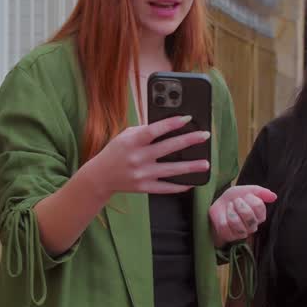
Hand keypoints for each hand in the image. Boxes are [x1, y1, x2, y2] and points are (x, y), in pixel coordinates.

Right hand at [78, 116, 210, 196]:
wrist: (100, 176)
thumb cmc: (117, 151)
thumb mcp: (126, 135)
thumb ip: (145, 131)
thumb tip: (170, 125)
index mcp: (132, 141)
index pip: (154, 130)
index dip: (172, 123)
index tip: (188, 118)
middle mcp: (137, 158)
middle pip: (167, 148)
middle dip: (189, 141)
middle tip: (205, 136)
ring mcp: (141, 174)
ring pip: (171, 170)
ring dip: (190, 167)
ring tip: (206, 163)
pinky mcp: (143, 188)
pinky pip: (165, 188)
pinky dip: (179, 186)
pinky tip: (192, 182)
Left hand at [209, 185, 276, 247]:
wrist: (220, 205)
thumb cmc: (236, 198)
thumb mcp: (247, 190)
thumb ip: (261, 192)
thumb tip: (274, 197)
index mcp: (260, 215)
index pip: (258, 205)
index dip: (249, 197)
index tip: (244, 196)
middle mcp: (253, 226)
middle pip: (248, 215)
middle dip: (239, 204)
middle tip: (236, 201)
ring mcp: (242, 233)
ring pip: (236, 222)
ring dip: (230, 211)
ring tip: (229, 207)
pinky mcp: (230, 236)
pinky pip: (225, 226)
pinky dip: (222, 217)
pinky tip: (224, 216)